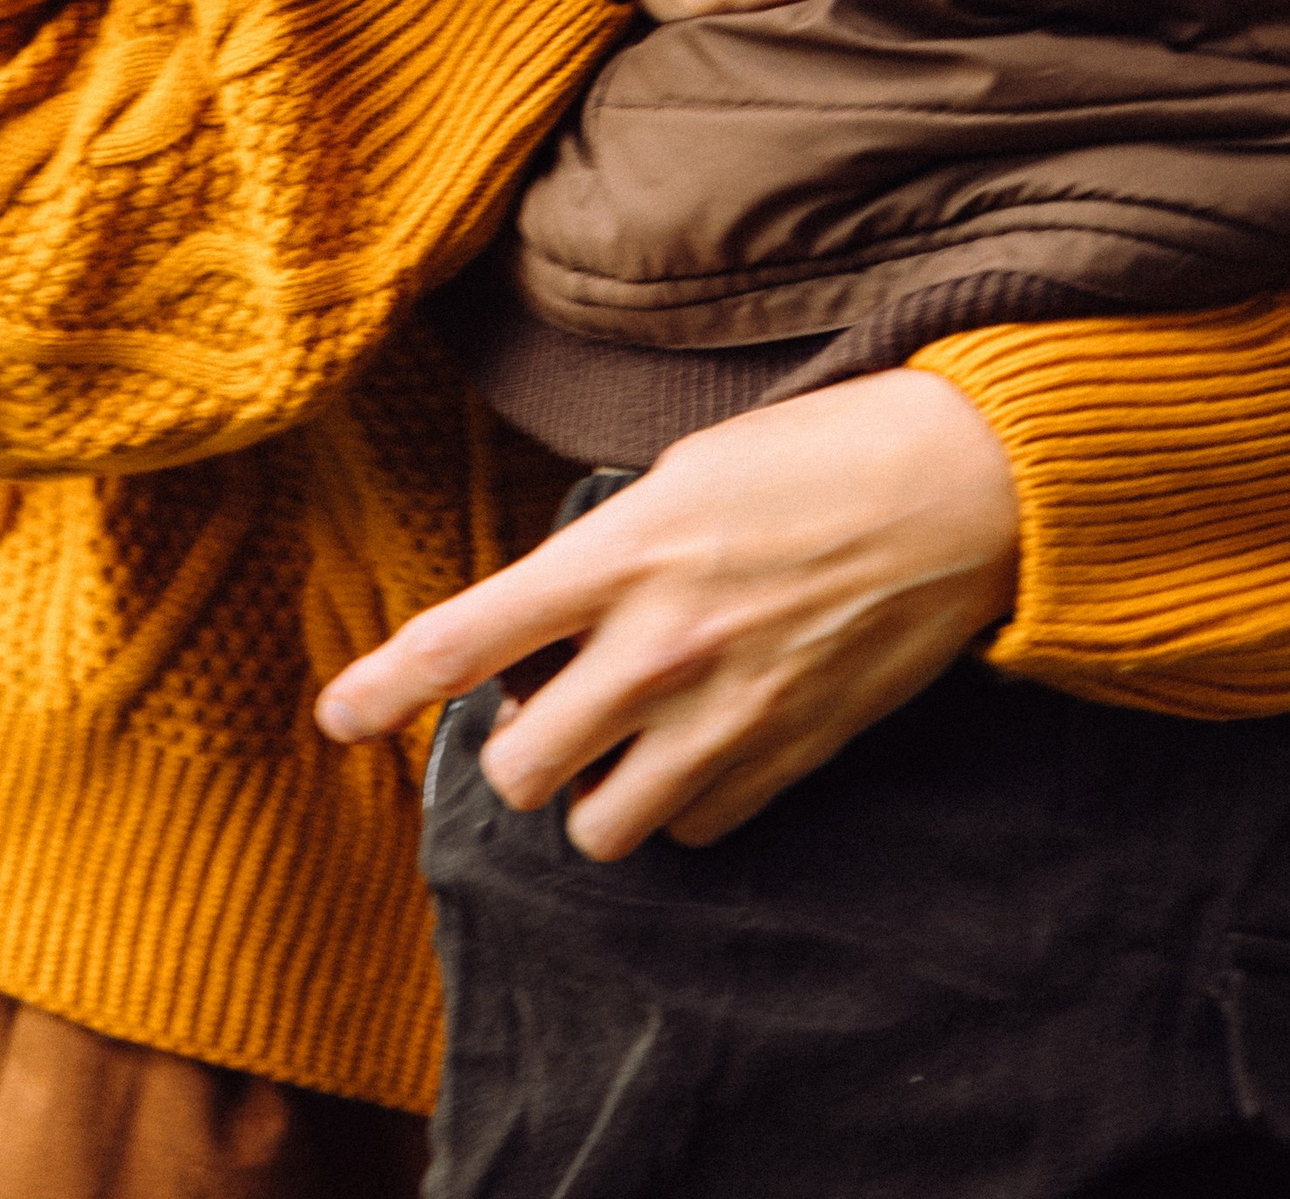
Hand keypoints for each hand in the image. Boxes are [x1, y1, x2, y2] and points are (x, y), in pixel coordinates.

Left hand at [317, 370, 1017, 855]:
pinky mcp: (790, 759)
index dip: (384, 688)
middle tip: (547, 712)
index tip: (335, 719)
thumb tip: (553, 623)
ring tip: (628, 740)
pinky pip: (693, 831)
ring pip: (602, 828)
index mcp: (621, 555)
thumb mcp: (683, 476)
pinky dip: (683, 804)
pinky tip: (707, 743)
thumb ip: (606, 558)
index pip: (467, 638)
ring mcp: (727, 715)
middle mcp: (660, 647)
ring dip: (598, 794)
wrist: (954, 492)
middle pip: (521, 769)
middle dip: (516, 754)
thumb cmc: (814, 458)